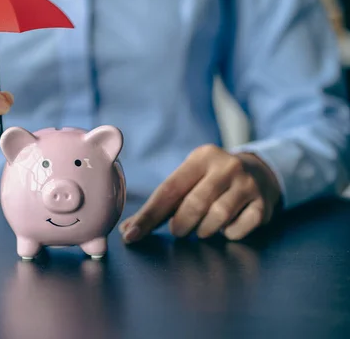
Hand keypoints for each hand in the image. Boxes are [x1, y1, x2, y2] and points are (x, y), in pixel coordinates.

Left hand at [119, 144, 280, 241]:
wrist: (261, 173)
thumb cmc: (212, 181)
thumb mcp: (190, 180)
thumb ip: (162, 204)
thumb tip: (128, 230)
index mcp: (201, 157)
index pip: (169, 189)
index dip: (149, 215)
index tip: (131, 234)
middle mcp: (227, 166)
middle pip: (194, 204)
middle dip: (180, 224)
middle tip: (178, 230)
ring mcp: (248, 185)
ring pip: (217, 217)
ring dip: (204, 230)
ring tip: (202, 228)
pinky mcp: (263, 204)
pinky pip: (238, 229)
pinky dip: (228, 234)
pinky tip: (226, 227)